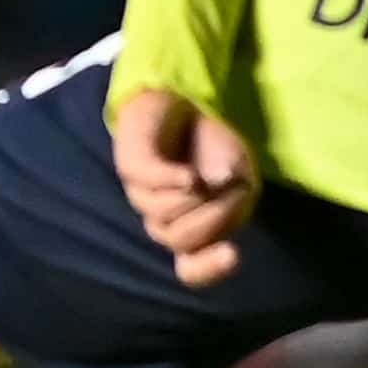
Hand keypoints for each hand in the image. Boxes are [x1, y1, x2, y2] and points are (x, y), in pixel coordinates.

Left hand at [109, 87, 260, 287]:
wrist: (182, 98)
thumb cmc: (211, 142)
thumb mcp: (237, 168)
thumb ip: (233, 188)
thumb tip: (219, 184)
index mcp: (191, 226)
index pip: (190, 269)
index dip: (208, 269)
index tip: (233, 254)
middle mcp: (163, 216)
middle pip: (180, 241)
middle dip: (209, 218)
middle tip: (223, 193)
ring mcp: (141, 193)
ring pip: (160, 215)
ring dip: (188, 199)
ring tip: (201, 177)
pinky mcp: (130, 164)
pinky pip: (146, 181)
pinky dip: (170, 180)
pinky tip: (188, 175)